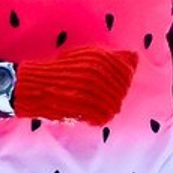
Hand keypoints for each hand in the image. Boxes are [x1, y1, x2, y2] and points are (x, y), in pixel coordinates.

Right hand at [10, 47, 137, 124]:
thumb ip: (112, 56)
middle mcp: (99, 75)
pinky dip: (100, 117)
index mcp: (100, 59)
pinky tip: (90, 113)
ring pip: (115, 104)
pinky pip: (104, 117)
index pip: (127, 71)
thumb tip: (135, 57)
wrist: (38, 86)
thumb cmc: (62, 69)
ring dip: (107, 105)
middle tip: (100, 93)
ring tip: (95, 103)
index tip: (112, 79)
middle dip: (115, 91)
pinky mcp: (86, 110)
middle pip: (122, 88)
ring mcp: (93, 94)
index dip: (123, 77)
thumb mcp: (86, 55)